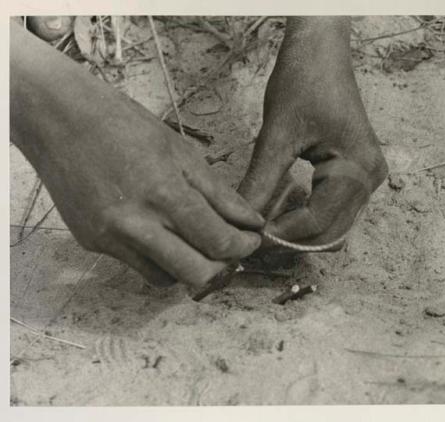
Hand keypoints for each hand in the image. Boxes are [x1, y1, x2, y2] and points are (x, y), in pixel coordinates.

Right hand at [11, 23, 263, 286]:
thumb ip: (220, 194)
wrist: (59, 119)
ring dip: (192, 268)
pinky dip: (161, 260)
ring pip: (168, 280)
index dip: (244, 246)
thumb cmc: (124, 125)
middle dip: (224, 268)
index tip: (251, 239)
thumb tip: (250, 221)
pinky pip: (139, 267)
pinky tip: (164, 237)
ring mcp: (111, 238)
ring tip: (198, 243)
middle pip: (197, 275)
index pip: (218, 241)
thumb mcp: (182, 151)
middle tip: (231, 250)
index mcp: (164, 192)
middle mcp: (136, 224)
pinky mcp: (93, 244)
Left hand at [239, 17, 387, 245]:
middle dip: (293, 241)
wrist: (321, 50)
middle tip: (254, 239)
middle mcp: (369, 180)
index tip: (250, 238)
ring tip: (264, 224)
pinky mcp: (354, 174)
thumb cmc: (303, 81)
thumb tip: (243, 223)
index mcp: (357, 169)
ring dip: (300, 232)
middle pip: (330, 233)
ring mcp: (365, 178)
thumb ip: (260, 182)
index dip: (282, 235)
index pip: (318, 221)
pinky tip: (281, 207)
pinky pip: (333, 210)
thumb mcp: (276, 135)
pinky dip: (307, 217)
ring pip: (332, 226)